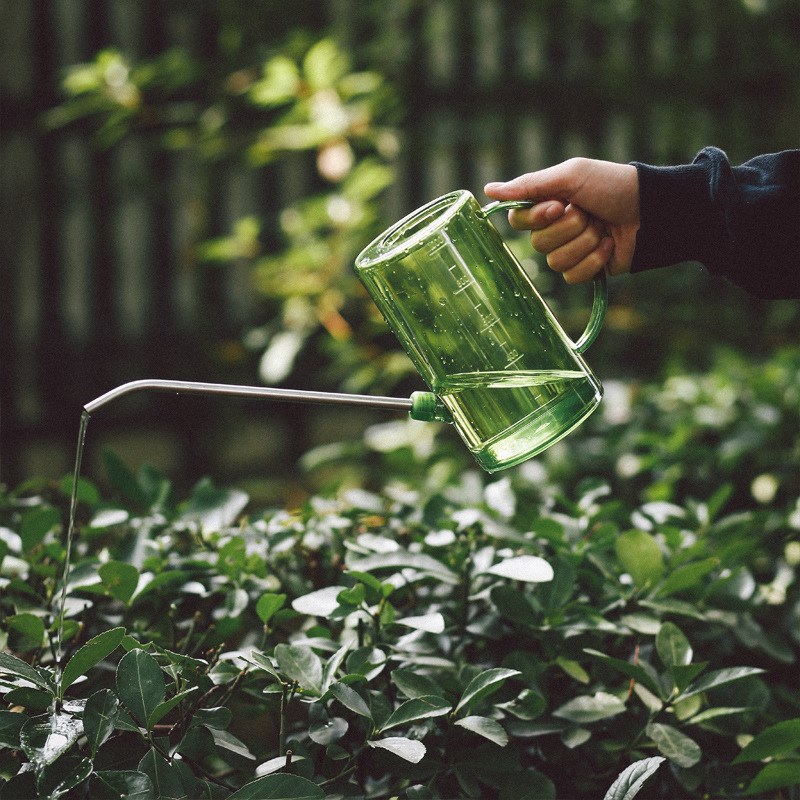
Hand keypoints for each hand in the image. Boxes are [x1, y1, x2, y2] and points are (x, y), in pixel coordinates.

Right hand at [485, 158, 640, 282]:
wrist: (652, 210)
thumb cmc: (611, 185)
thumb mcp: (570, 176)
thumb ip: (529, 185)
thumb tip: (488, 190)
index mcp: (546, 204)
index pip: (517, 221)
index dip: (535, 218)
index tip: (557, 206)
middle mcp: (554, 229)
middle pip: (538, 243)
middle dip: (569, 228)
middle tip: (588, 213)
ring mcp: (570, 251)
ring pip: (556, 262)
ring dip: (584, 243)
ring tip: (603, 227)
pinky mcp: (586, 270)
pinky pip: (573, 276)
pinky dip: (594, 260)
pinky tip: (609, 246)